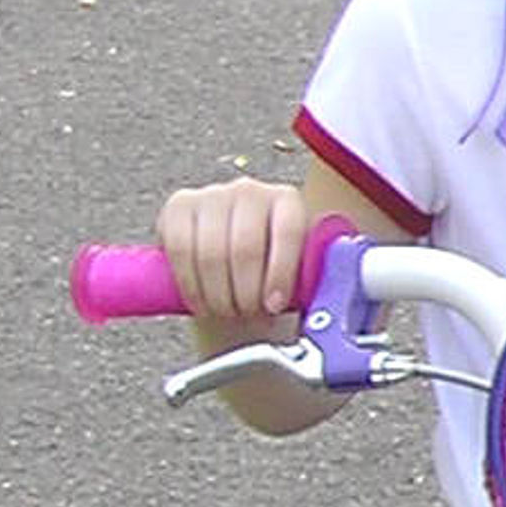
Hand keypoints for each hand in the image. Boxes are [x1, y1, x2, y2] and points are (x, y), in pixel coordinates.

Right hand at [158, 177, 313, 338]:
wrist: (233, 263)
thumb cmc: (272, 271)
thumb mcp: (298, 271)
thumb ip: (311, 279)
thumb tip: (327, 308)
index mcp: (288, 200)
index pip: (287, 232)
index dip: (280, 273)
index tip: (274, 307)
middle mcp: (249, 190)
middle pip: (244, 247)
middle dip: (245, 293)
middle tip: (247, 316)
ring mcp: (212, 195)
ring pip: (210, 253)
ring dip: (218, 295)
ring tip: (228, 313)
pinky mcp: (179, 206)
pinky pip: (180, 249)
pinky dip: (191, 285)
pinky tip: (202, 304)